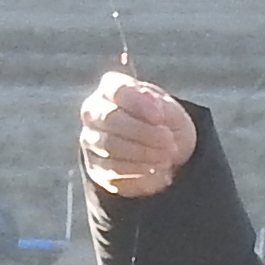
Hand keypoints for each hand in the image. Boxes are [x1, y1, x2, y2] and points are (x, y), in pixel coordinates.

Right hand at [80, 72, 194, 199]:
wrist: (165, 154)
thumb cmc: (166, 125)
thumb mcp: (173, 113)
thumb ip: (164, 107)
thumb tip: (154, 106)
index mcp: (111, 89)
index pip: (116, 89)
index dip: (138, 103)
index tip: (159, 116)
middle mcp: (94, 112)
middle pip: (110, 119)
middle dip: (143, 132)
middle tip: (168, 141)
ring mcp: (91, 141)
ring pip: (110, 147)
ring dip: (144, 154)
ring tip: (167, 157)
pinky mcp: (96, 170)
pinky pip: (114, 174)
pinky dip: (141, 175)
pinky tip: (159, 174)